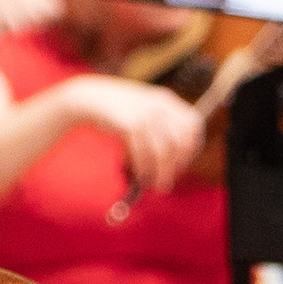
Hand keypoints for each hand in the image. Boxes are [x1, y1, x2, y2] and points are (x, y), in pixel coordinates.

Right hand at [63, 73, 206, 195]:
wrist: (90, 98)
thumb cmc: (118, 110)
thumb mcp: (144, 109)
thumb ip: (161, 127)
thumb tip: (175, 161)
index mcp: (166, 100)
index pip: (193, 124)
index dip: (191, 146)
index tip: (183, 162)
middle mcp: (159, 106)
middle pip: (179, 141)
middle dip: (177, 165)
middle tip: (169, 178)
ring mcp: (145, 114)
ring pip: (163, 151)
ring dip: (162, 172)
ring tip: (158, 185)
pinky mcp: (130, 125)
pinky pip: (143, 154)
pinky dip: (144, 169)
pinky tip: (142, 177)